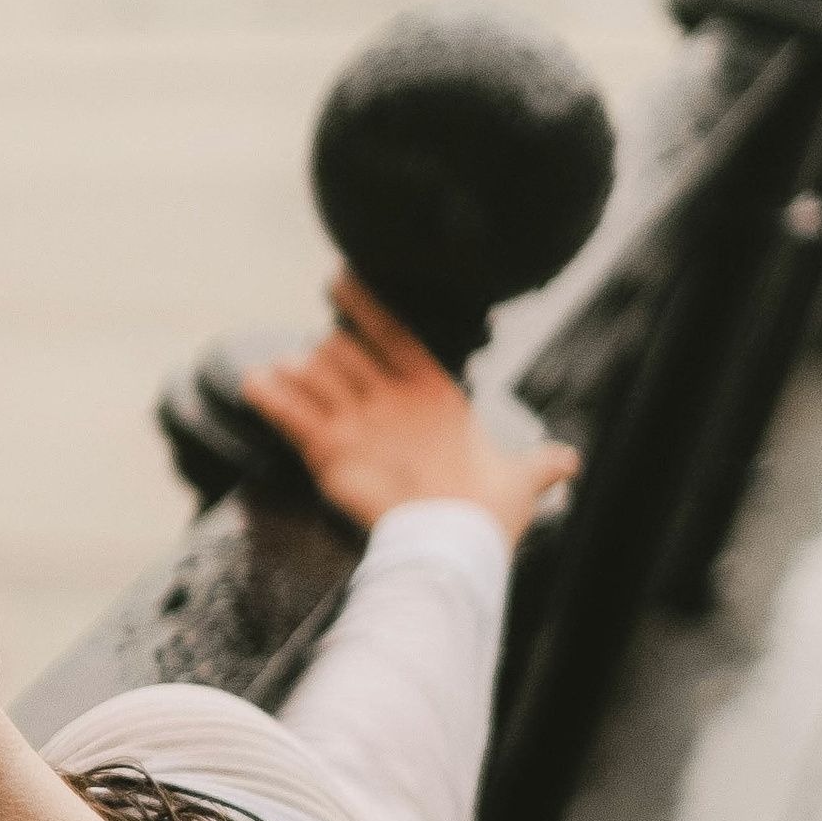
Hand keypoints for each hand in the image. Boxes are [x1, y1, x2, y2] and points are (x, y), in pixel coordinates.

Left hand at [242, 273, 579, 543]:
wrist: (455, 539)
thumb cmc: (491, 509)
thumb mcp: (522, 478)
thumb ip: (540, 464)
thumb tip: (569, 460)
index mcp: (435, 390)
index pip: (391, 331)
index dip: (361, 304)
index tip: (337, 281)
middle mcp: (391, 395)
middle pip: (340, 351)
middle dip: (324, 354)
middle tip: (315, 359)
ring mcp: (357, 420)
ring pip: (312, 374)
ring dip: (294, 373)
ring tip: (278, 372)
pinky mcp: (328, 451)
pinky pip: (288, 412)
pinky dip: (267, 396)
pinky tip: (251, 383)